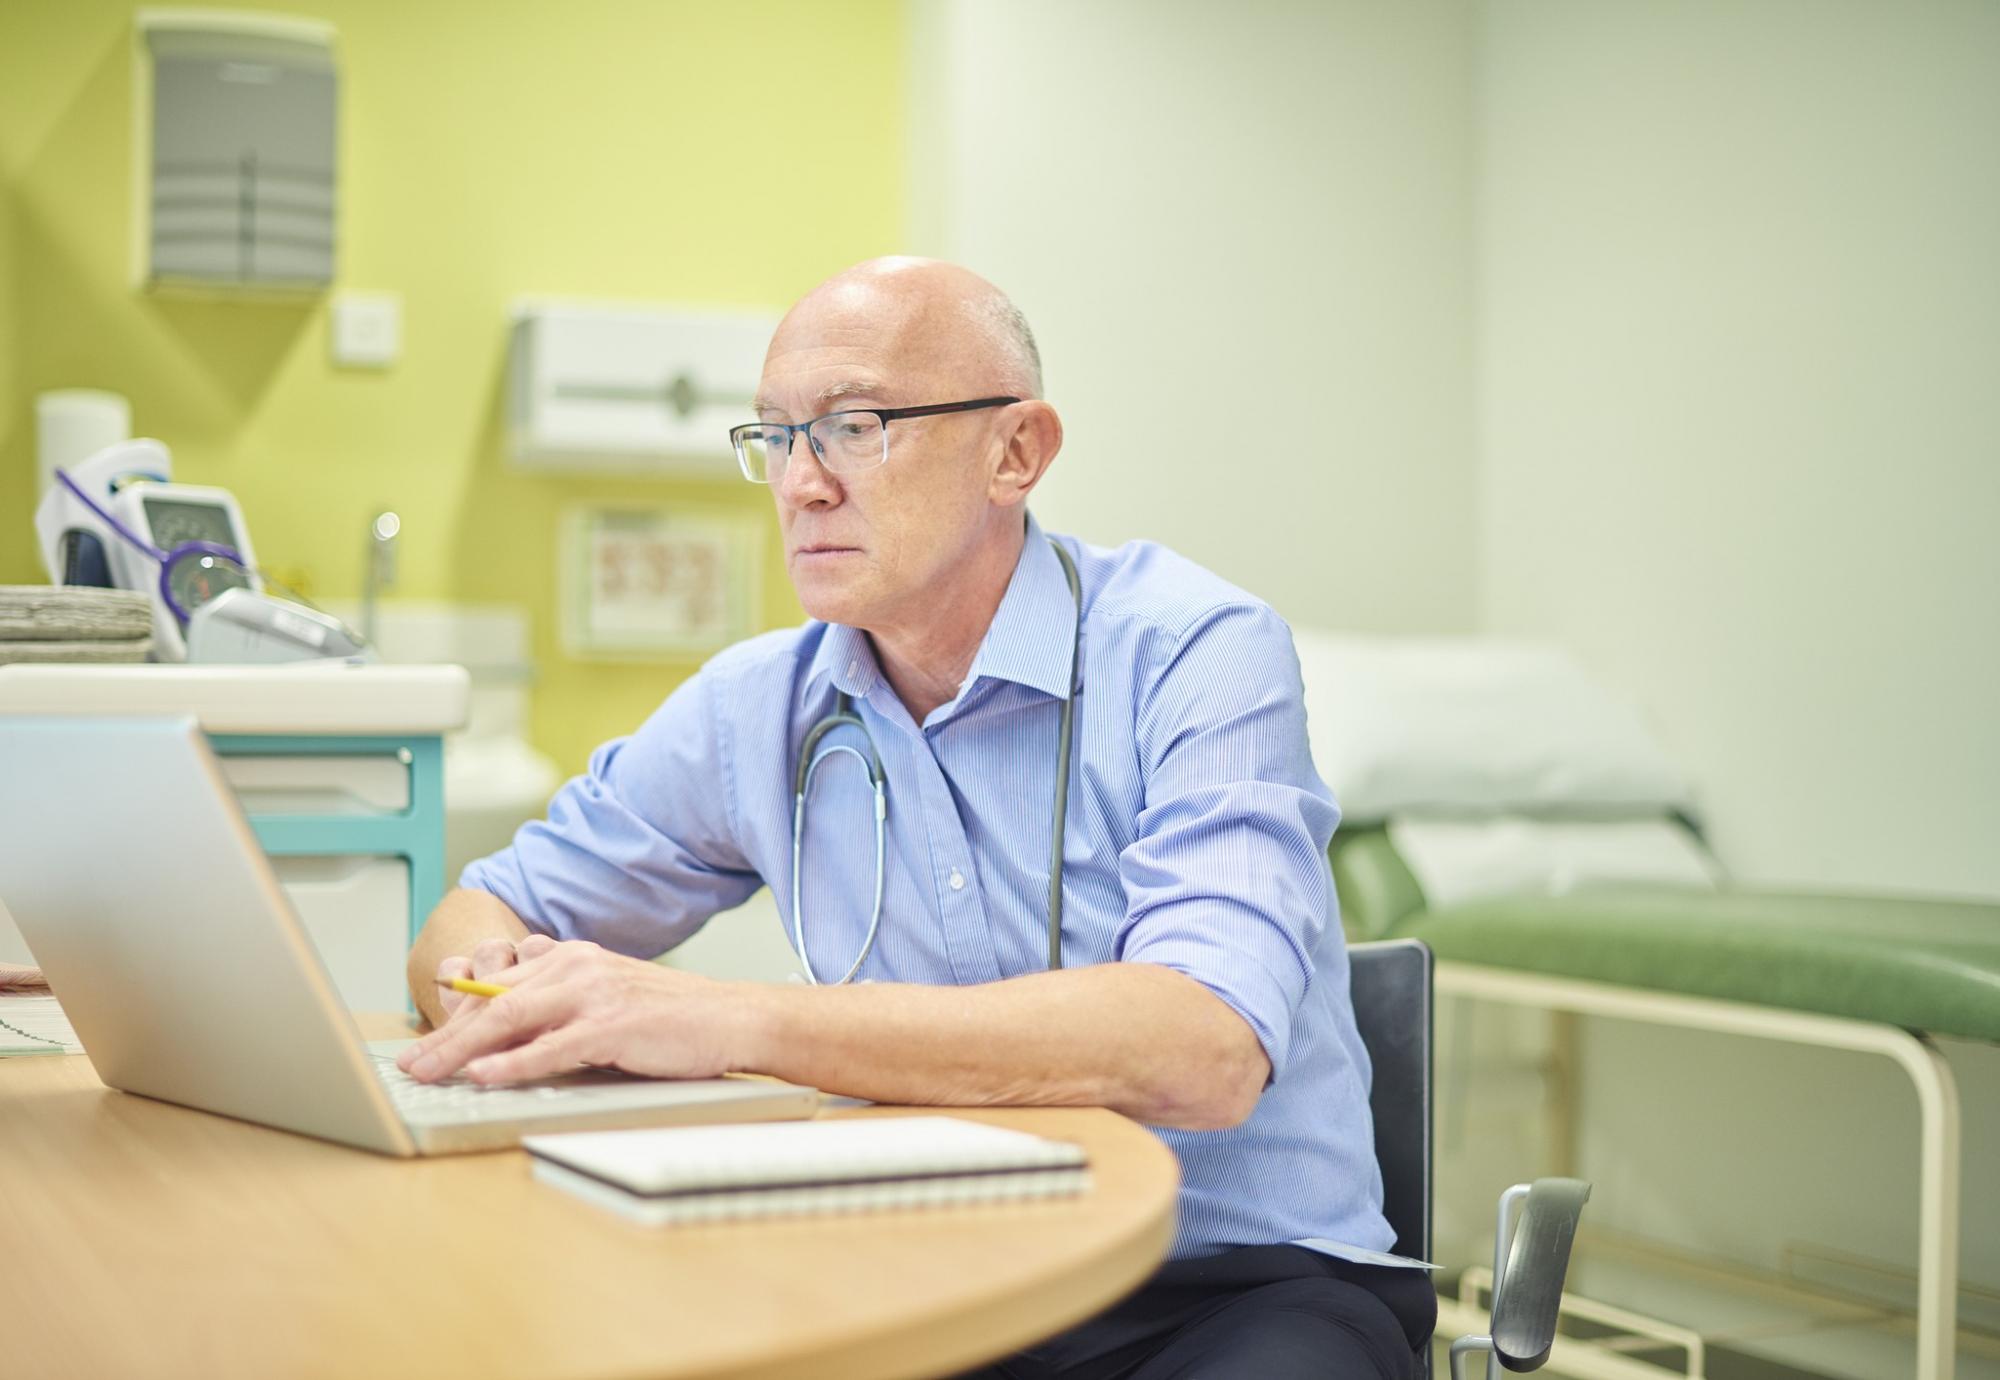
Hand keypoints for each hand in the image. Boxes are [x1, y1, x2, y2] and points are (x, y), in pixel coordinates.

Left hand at [396, 940, 753, 1086]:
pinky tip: (484, 1076)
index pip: (498, 983)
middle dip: (444, 1035)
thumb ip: (561, 1000)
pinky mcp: (612, 1026)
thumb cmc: (670, 1017)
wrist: (731, 1018)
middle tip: (410, 1065)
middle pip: (494, 1002)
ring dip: (461, 1049)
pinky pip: (551, 1047)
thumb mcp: (606, 997)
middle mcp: (576, 966)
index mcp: (571, 958)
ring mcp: (593, 994)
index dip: (454, 1014)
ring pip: (511, 1019)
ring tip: (429, 1072)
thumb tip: (511, 1024)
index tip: (424, 1041)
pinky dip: (513, 1063)